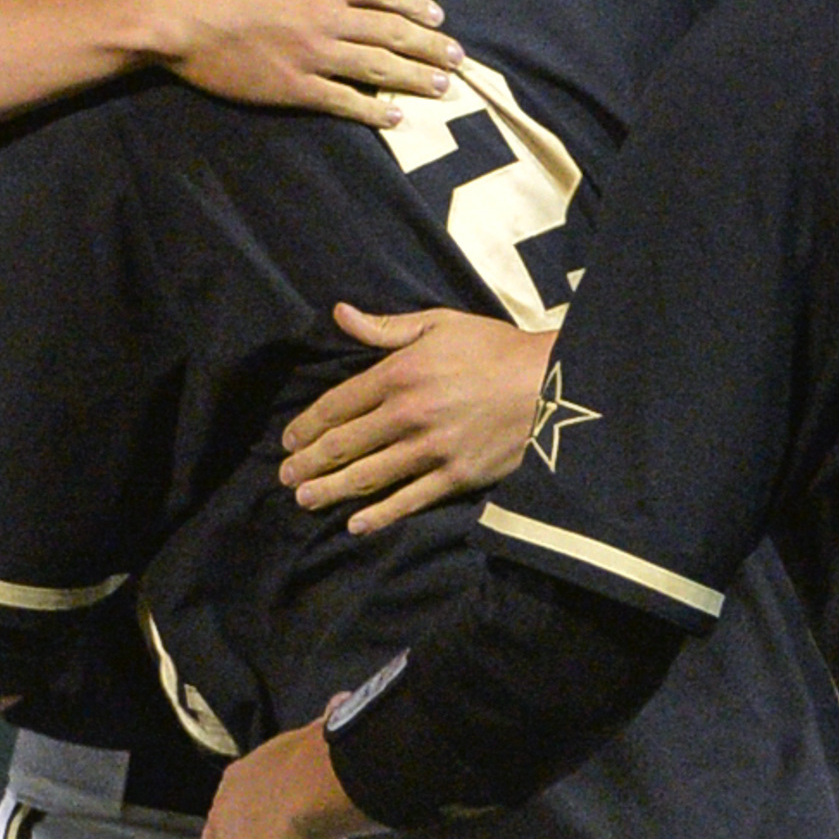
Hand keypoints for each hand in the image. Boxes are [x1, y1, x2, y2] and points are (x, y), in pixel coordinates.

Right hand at [148, 0, 460, 126]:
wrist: (178, 16)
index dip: (416, 6)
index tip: (439, 19)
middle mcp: (328, 17)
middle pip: (393, 32)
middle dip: (431, 47)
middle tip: (459, 60)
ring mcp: (313, 54)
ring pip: (378, 67)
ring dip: (415, 78)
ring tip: (442, 88)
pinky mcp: (294, 87)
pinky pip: (344, 101)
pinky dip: (372, 110)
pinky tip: (394, 117)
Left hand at [278, 308, 552, 533]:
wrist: (553, 382)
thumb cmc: (494, 348)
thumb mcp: (439, 324)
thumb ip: (385, 327)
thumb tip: (339, 314)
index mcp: (399, 374)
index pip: (338, 404)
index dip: (307, 424)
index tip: (289, 439)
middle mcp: (408, 415)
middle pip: (344, 445)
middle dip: (309, 462)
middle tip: (285, 476)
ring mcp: (431, 450)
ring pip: (368, 476)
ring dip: (330, 490)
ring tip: (304, 500)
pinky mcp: (456, 477)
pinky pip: (409, 500)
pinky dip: (379, 515)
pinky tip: (355, 524)